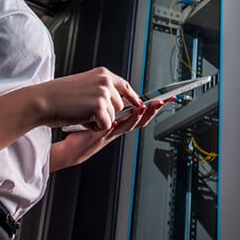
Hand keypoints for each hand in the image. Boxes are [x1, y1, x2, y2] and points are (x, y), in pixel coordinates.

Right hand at [28, 67, 142, 131]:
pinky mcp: (100, 107)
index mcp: (102, 74)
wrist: (43, 101)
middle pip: (120, 105)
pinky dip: (94, 126)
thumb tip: (118, 100)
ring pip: (113, 117)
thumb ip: (102, 89)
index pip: (125, 86)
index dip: (132, 98)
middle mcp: (105, 81)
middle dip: (106, 112)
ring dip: (99, 120)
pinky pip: (106, 125)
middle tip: (85, 110)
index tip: (139, 105)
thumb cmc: (58, 96)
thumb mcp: (84, 85)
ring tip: (81, 112)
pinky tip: (81, 118)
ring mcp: (104, 94)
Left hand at [49, 99, 166, 170]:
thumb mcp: (103, 115)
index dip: (154, 106)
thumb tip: (122, 92)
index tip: (166, 98)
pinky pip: (106, 131)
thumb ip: (113, 106)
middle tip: (161, 102)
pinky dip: (112, 126)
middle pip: (140, 120)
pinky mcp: (97, 138)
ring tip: (142, 107)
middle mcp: (118, 128)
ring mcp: (109, 134)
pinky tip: (116, 120)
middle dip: (152, 111)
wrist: (72, 147)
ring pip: (127, 126)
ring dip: (136, 117)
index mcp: (121, 121)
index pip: (142, 112)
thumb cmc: (85, 130)